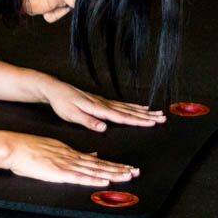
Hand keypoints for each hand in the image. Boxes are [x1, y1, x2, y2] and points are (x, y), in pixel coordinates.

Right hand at [4, 132, 138, 185]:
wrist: (14, 147)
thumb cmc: (29, 149)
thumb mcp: (54, 148)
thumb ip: (73, 154)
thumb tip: (92, 156)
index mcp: (70, 152)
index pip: (96, 161)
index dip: (113, 165)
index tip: (128, 168)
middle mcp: (72, 158)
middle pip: (100, 165)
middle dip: (119, 169)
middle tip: (136, 172)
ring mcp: (66, 164)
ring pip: (93, 171)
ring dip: (112, 174)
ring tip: (128, 176)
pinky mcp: (58, 172)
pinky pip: (79, 177)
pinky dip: (93, 180)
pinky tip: (105, 181)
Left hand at [41, 79, 166, 130]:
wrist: (54, 89)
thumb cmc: (62, 103)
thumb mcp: (72, 115)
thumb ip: (88, 121)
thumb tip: (104, 128)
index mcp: (98, 109)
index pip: (122, 116)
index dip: (138, 120)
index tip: (153, 123)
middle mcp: (104, 104)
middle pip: (129, 111)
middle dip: (147, 115)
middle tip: (163, 118)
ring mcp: (103, 101)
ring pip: (128, 107)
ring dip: (143, 111)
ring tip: (157, 113)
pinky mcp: (101, 100)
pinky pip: (122, 104)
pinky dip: (133, 106)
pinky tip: (140, 108)